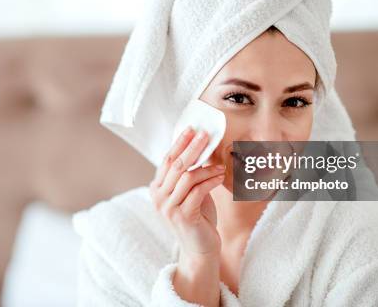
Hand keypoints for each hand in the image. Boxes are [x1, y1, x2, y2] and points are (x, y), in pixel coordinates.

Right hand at [149, 127, 225, 258]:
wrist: (200, 248)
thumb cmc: (198, 217)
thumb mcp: (191, 192)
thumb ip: (190, 174)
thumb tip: (200, 147)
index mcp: (157, 188)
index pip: (167, 160)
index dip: (179, 143)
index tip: (192, 129)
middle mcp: (158, 197)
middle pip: (176, 165)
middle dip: (192, 147)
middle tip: (206, 135)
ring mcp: (168, 207)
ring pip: (187, 177)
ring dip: (206, 168)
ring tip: (220, 165)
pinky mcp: (182, 216)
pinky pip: (198, 191)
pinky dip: (211, 181)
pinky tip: (220, 176)